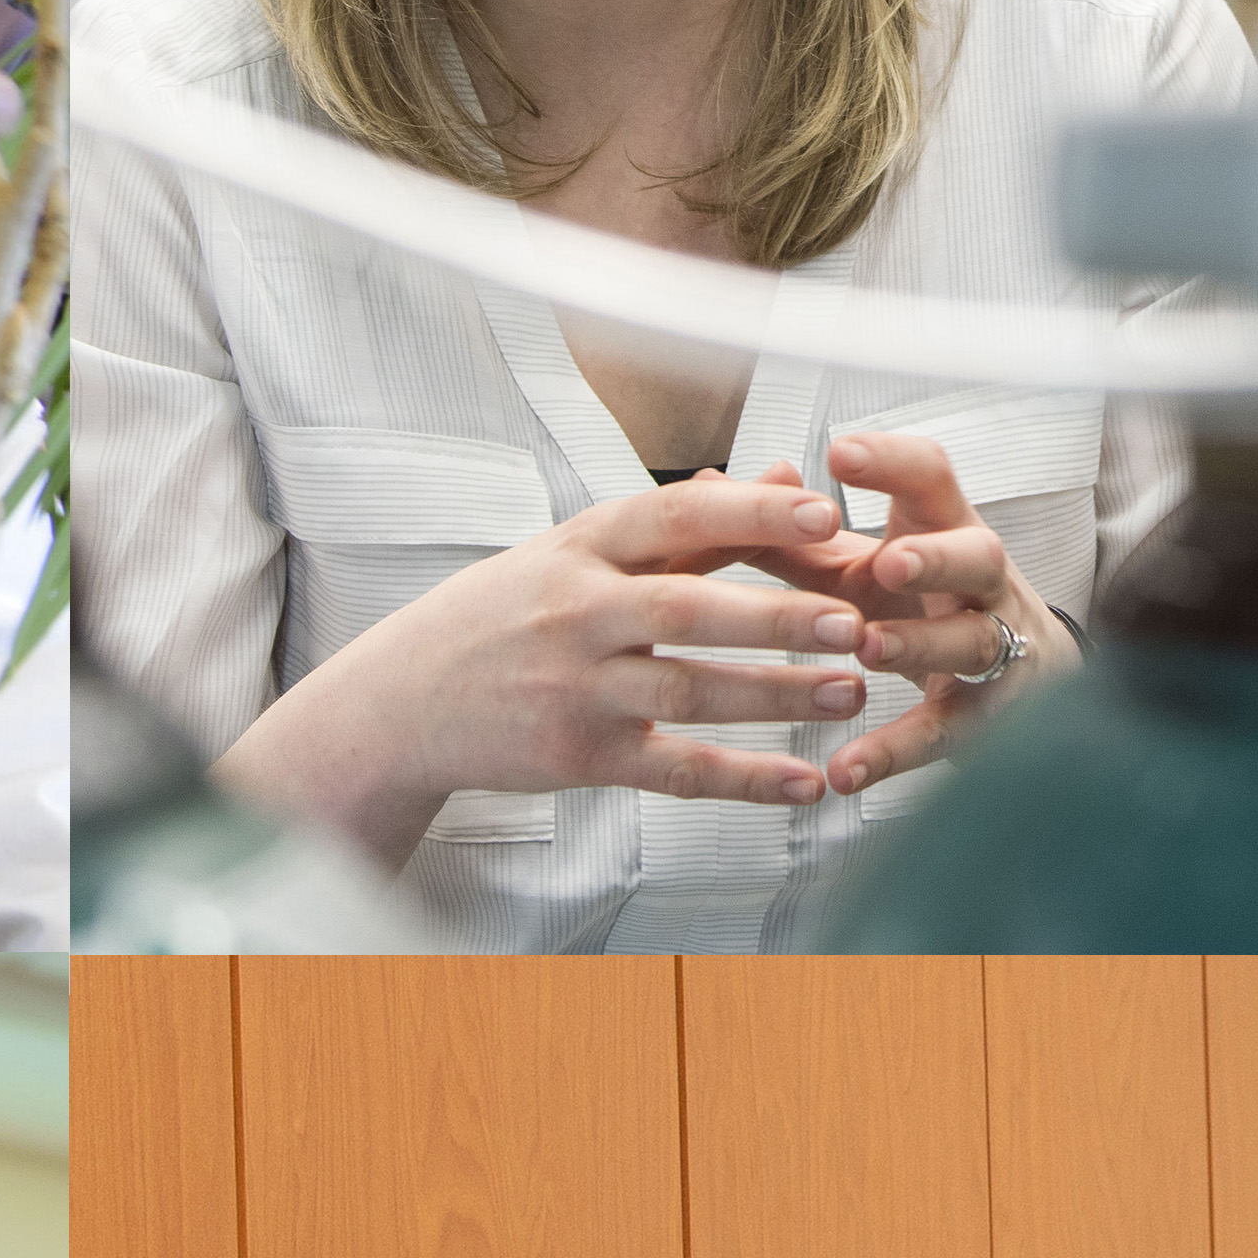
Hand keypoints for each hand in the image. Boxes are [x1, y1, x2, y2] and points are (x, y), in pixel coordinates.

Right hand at [217, 474, 874, 864]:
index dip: (754, 515)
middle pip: (690, 609)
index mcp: (579, 546)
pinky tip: (806, 782)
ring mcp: (578, 689)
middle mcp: (576, 612)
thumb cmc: (506, 615)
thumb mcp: (577, 554)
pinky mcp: (581, 757)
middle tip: (855, 620)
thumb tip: (786, 476)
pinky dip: (748, 779)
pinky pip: (679, 769)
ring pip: (693, 691)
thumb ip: (689, 525)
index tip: (827, 513)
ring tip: (852, 690)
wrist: (402, 701)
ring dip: (779, 695)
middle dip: (778, 615)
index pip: (675, 518)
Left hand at [742, 431, 1071, 794]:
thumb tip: (711, 487)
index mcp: (943, 528)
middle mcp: (978, 582)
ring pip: (971, 642)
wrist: (1017, 674)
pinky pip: (944, 733)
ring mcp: (990, 648)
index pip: (931, 478)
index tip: (841, 453)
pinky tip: (845, 770)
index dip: (892, 463)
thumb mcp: (857, 562)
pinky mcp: (984, 717)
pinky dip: (895, 751)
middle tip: (889, 560)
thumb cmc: (918, 601)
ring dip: (921, 644)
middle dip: (936, 557)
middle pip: (979, 555)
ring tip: (869, 648)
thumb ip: (790, 534)